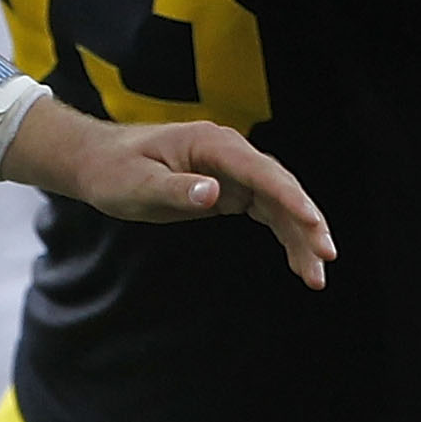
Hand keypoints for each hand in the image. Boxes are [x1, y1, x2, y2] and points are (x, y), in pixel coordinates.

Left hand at [8, 105, 335, 288]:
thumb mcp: (138, 185)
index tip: (314, 225)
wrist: (95, 162)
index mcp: (213, 145)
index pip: (263, 172)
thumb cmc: (113, 171)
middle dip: (307, 223)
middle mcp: (230, 154)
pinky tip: (299, 260)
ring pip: (279, 203)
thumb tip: (214, 194)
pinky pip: (267, 211)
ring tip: (316, 276)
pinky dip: (284, 234)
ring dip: (300, 236)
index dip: (292, 200)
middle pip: (281, 188)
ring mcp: (233, 170)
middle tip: (325, 260)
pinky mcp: (229, 189)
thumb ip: (176, 189)